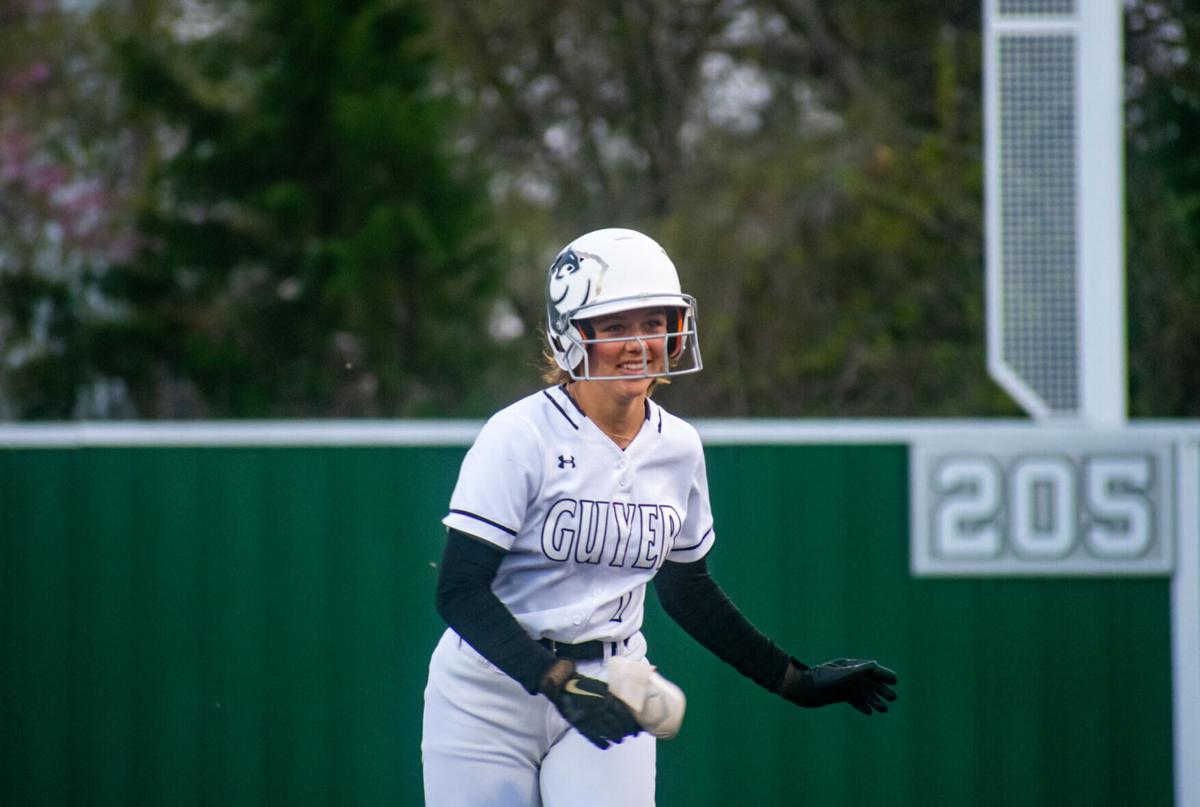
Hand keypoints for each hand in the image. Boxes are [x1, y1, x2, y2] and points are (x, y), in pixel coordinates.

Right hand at [540, 660, 642, 748]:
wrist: (563, 685)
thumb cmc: (583, 685)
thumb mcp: (600, 686)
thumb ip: (611, 695)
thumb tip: (625, 704)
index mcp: (606, 698)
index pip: (623, 714)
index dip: (631, 724)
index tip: (637, 729)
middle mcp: (599, 709)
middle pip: (616, 724)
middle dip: (625, 731)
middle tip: (631, 735)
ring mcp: (589, 717)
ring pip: (606, 731)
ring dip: (615, 737)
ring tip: (620, 740)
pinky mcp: (579, 724)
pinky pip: (592, 736)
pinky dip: (600, 742)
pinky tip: (606, 746)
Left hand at [779, 657, 897, 714]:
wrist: (798, 688)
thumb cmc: (816, 680)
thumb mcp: (837, 676)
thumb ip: (855, 672)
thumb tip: (874, 665)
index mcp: (847, 666)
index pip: (869, 669)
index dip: (883, 674)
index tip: (895, 680)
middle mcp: (846, 675)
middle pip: (868, 681)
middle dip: (881, 689)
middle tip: (893, 697)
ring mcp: (841, 685)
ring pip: (861, 692)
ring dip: (873, 700)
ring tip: (883, 709)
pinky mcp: (835, 694)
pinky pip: (852, 699)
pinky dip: (860, 705)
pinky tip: (868, 712)